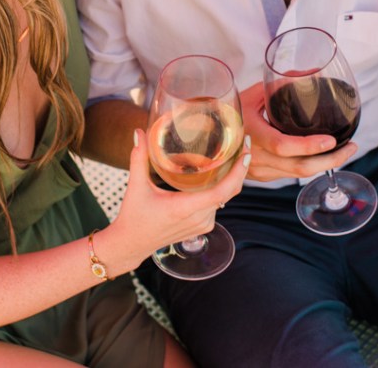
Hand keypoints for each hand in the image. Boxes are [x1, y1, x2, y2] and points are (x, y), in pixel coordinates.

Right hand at [110, 129, 250, 265]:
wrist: (131, 244)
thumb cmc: (133, 216)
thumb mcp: (136, 186)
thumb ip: (139, 158)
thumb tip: (139, 132)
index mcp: (185, 208)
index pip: (221, 192)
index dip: (237, 174)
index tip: (246, 155)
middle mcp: (199, 218)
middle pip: (229, 193)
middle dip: (240, 170)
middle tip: (245, 146)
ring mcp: (203, 225)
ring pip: (224, 199)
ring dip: (231, 179)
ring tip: (234, 156)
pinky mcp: (203, 227)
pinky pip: (218, 205)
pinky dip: (222, 190)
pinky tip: (220, 175)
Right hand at [239, 83, 356, 181]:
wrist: (206, 139)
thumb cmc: (228, 113)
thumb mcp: (249, 95)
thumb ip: (275, 86)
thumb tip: (305, 74)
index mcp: (251, 134)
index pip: (283, 146)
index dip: (309, 146)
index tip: (332, 140)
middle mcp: (255, 157)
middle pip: (299, 168)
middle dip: (331, 161)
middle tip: (350, 147)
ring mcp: (259, 171)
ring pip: (297, 174)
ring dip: (324, 165)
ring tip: (343, 151)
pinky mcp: (262, 177)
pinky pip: (289, 174)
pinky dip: (309, 166)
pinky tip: (321, 156)